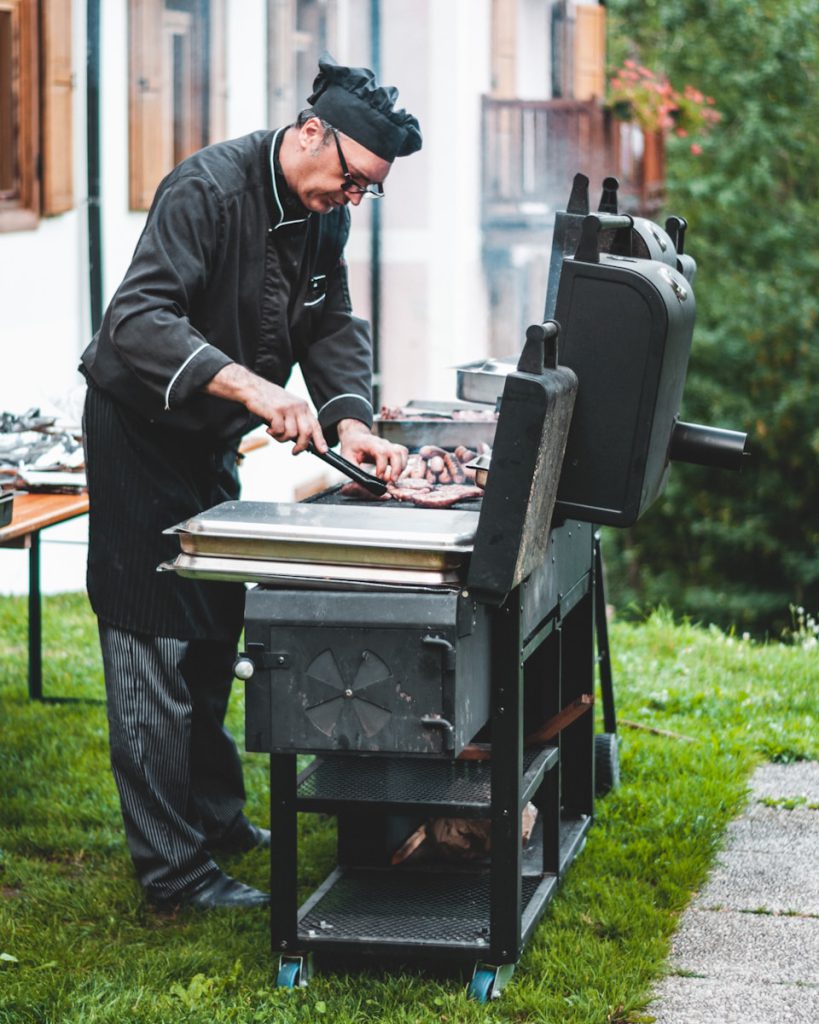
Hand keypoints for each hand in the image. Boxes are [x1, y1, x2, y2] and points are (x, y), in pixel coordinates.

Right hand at [205, 364, 326, 453]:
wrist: (253, 388)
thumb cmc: (269, 400)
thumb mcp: (288, 407)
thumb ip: (296, 420)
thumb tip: (302, 441)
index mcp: (303, 406)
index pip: (316, 425)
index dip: (320, 440)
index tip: (323, 451)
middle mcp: (298, 407)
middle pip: (307, 432)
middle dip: (302, 446)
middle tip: (295, 452)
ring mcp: (287, 409)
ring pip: (291, 434)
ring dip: (282, 439)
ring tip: (274, 433)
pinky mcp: (276, 411)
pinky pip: (279, 431)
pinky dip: (273, 434)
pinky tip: (268, 429)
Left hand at [337, 419, 407, 480]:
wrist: (355, 437)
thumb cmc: (351, 447)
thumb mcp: (346, 458)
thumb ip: (354, 470)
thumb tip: (363, 482)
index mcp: (369, 443)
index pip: (381, 452)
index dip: (382, 465)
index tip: (379, 477)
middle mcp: (382, 443)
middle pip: (395, 452)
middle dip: (396, 468)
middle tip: (391, 481)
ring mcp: (389, 445)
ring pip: (402, 452)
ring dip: (401, 467)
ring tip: (393, 478)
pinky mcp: (393, 449)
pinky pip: (403, 454)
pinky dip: (403, 464)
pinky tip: (396, 473)